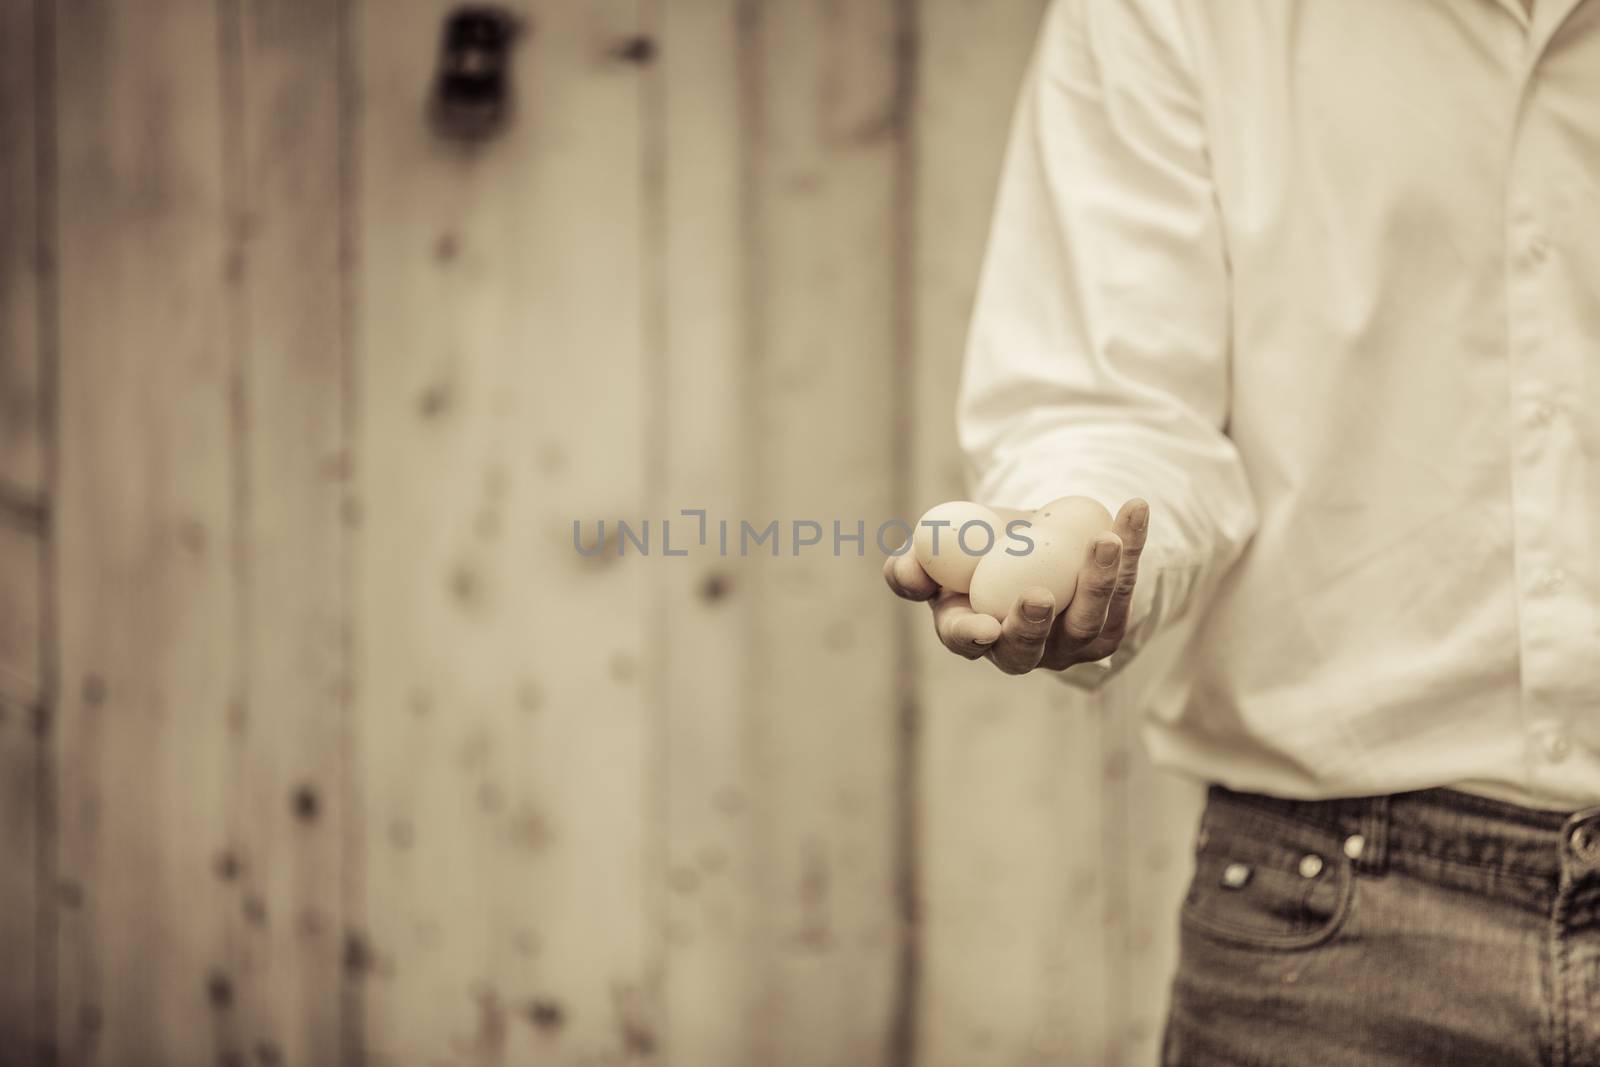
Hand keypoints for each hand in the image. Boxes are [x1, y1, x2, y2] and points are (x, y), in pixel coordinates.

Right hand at [882, 498, 1148, 674]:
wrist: (1036, 537)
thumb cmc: (976, 545)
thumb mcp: (938, 548)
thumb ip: (914, 563)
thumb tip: (904, 571)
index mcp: (971, 631)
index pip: (966, 641)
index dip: (972, 637)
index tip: (984, 624)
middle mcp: (1020, 649)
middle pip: (1028, 649)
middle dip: (1034, 626)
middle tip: (1040, 594)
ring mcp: (1067, 645)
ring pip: (1087, 624)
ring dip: (1099, 582)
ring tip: (1105, 538)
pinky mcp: (1106, 628)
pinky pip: (1122, 593)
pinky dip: (1131, 549)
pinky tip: (1132, 511)